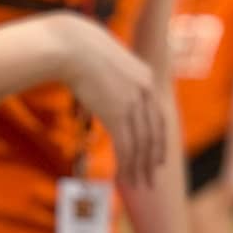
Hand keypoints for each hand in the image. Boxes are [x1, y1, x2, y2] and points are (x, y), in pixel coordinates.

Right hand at [56, 14, 164, 186]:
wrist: (73, 47)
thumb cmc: (81, 51)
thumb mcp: (106, 65)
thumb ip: (113, 81)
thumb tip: (103, 90)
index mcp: (146, 79)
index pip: (158, 118)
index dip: (158, 142)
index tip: (158, 159)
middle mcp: (146, 92)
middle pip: (154, 134)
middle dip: (152, 161)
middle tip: (151, 179)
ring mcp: (133, 103)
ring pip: (142, 144)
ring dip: (139, 168)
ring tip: (138, 186)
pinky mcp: (117, 113)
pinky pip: (126, 145)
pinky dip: (127, 164)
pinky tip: (124, 177)